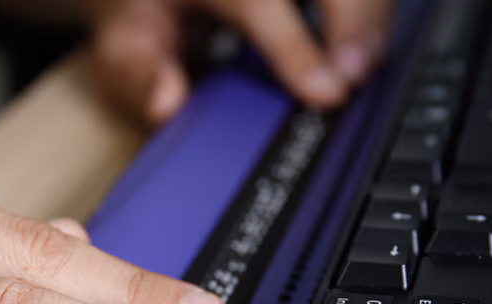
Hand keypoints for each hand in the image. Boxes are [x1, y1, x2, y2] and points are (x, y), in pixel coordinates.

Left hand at [90, 0, 393, 123]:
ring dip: (367, 16)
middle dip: (352, 21)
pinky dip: (366, 9)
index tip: (326, 91)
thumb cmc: (142, 14)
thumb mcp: (124, 46)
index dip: (295, 48)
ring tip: (362, 68)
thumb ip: (141, 75)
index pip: (256, 2)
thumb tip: (167, 104)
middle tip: (354, 78)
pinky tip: (362, 43)